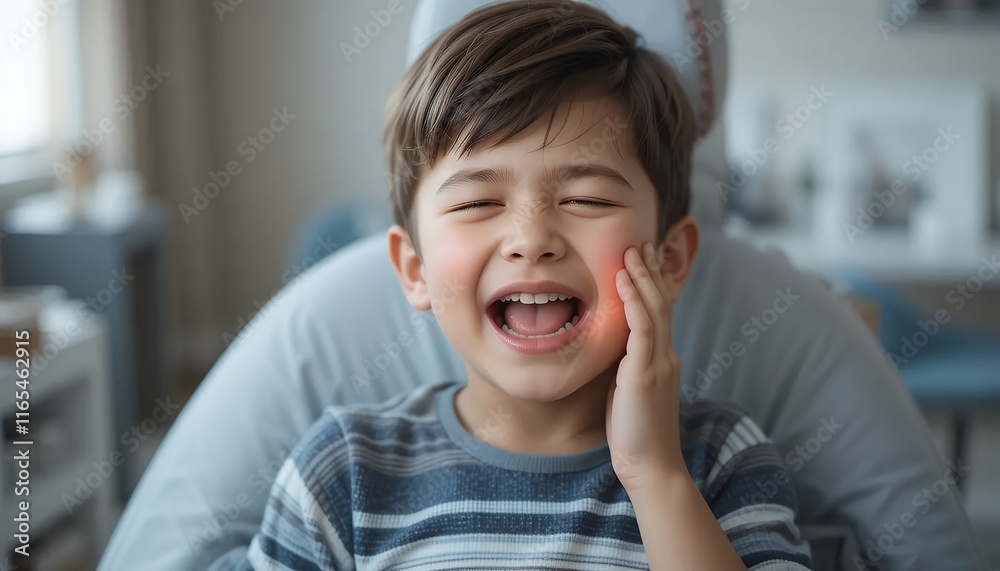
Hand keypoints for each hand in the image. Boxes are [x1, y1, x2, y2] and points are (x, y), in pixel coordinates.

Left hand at [606, 241, 684, 491]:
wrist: (649, 466)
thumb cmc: (634, 434)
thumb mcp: (628, 392)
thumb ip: (625, 368)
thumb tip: (611, 350)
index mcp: (662, 360)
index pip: (660, 313)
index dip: (652, 284)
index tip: (642, 259)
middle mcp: (666, 356)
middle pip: (662, 303)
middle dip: (651, 271)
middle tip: (641, 242)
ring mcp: (659, 363)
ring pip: (655, 309)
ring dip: (643, 277)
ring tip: (633, 251)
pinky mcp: (646, 373)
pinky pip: (643, 328)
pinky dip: (634, 301)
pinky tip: (625, 280)